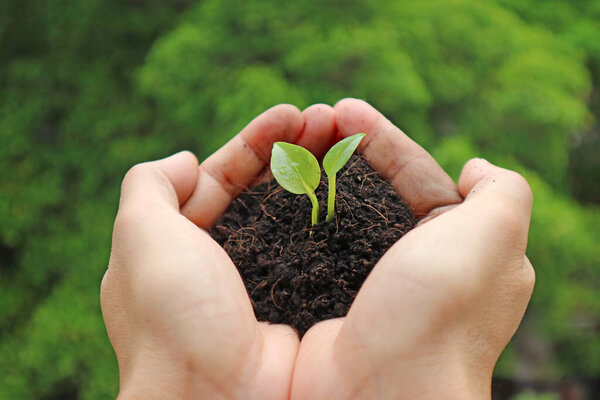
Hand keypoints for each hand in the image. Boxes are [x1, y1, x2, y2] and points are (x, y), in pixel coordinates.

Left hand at [101, 103, 338, 398]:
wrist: (217, 397)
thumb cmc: (173, 315)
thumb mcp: (140, 236)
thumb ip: (149, 186)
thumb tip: (184, 159)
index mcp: (177, 244)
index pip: (216, 177)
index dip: (252, 142)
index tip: (289, 114)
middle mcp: (218, 262)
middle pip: (258, 191)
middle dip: (289, 149)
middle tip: (325, 118)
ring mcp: (259, 283)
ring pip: (288, 214)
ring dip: (312, 174)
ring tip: (343, 138)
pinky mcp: (294, 301)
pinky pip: (311, 248)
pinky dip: (328, 216)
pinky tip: (349, 189)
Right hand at [291, 99, 534, 398]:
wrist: (379, 394)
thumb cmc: (439, 315)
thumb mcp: (493, 239)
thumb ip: (502, 194)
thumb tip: (476, 168)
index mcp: (462, 250)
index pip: (421, 177)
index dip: (384, 140)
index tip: (345, 110)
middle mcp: (418, 268)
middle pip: (378, 191)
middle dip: (347, 149)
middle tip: (312, 119)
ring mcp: (370, 286)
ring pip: (342, 212)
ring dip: (318, 173)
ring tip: (289, 141)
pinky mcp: (331, 300)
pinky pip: (313, 243)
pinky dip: (298, 212)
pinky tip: (278, 190)